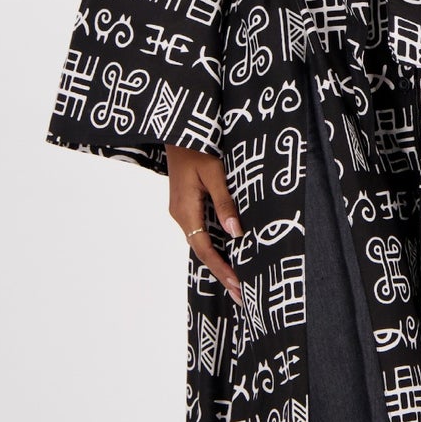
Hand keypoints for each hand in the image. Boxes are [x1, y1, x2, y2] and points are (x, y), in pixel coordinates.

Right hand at [165, 144, 243, 303]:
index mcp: (184, 210)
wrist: (179, 127)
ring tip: (238, 280)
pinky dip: (216, 245)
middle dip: (222, 272)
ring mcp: (182, 210)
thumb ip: (225, 202)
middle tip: (241, 295)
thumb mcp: (215, 172)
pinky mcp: (187, 204)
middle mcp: (180, 215)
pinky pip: (202, 230)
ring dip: (219, 260)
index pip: (205, 249)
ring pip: (202, 241)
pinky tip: (229, 252)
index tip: (238, 285)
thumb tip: (236, 233)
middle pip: (202, 250)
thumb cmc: (197, 146)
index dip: (222, 269)